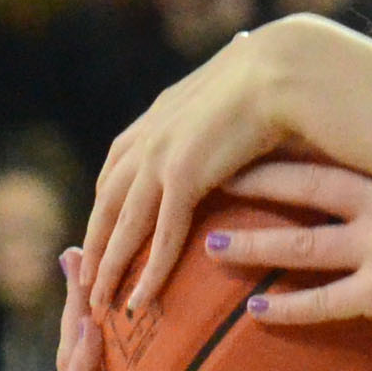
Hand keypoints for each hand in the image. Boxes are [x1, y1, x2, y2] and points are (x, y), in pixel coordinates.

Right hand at [57, 249, 261, 370]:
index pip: (132, 345)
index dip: (134, 297)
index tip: (145, 248)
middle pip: (95, 339)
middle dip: (93, 288)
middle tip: (93, 235)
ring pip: (76, 359)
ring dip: (75, 310)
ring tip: (79, 262)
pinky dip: (84, 362)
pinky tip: (90, 327)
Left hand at [84, 17, 332, 314]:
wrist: (285, 69)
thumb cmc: (279, 80)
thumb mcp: (237, 98)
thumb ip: (224, 116)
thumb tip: (240, 122)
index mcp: (160, 113)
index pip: (118, 165)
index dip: (107, 202)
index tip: (101, 231)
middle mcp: (150, 135)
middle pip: (108, 200)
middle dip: (95, 242)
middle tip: (86, 279)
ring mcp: (162, 155)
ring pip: (123, 224)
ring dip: (109, 266)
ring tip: (99, 302)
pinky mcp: (183, 175)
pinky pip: (160, 236)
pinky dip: (148, 272)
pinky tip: (140, 300)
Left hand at [207, 160, 371, 370]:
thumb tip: (360, 185)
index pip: (326, 153)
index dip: (277, 145)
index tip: (235, 139)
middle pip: (302, 186)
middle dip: (247, 182)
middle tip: (199, 181)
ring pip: (301, 246)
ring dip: (251, 246)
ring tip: (210, 248)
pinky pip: (324, 302)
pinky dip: (286, 309)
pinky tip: (255, 313)